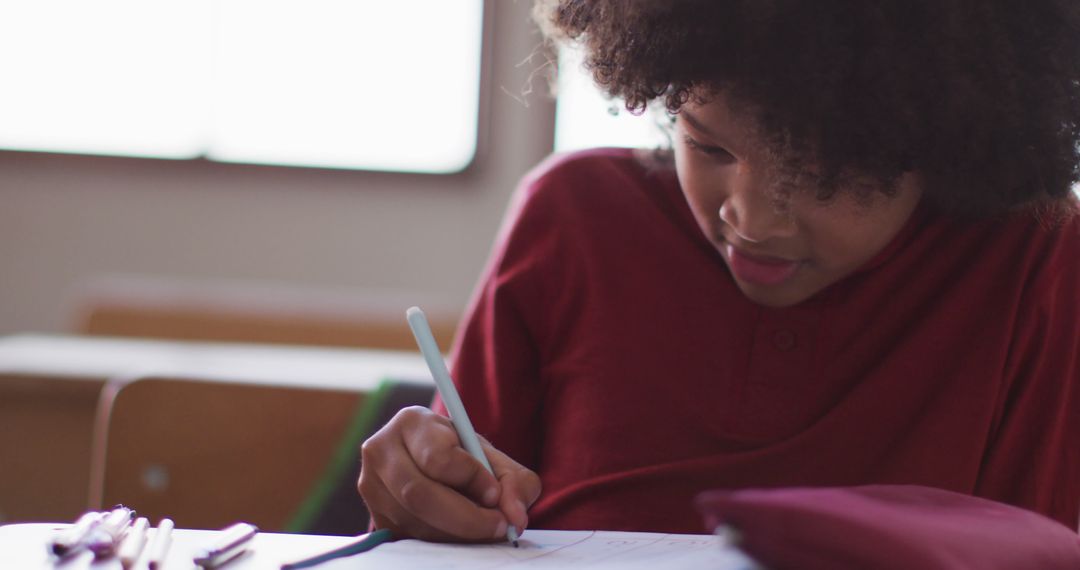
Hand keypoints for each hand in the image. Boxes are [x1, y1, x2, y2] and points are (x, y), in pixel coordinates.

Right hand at [358, 406, 541, 541]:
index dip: (471, 479)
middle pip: (419, 494)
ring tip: (483, 528)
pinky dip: (440, 540)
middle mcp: (381, 450)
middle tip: (498, 525)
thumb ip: (514, 481)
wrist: (431, 464)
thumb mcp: (492, 457)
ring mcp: (371, 485)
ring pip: (413, 520)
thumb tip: (515, 516)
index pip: (438, 457)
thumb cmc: (463, 456)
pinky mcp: (374, 514)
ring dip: (455, 533)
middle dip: (466, 518)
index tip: (496, 493)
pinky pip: (408, 536)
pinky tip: (459, 533)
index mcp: (411, 422)